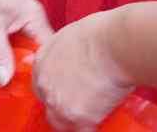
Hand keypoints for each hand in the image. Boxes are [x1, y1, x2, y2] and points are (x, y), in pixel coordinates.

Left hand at [0, 0, 52, 86]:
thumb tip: (5, 81)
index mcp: (35, 18)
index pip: (48, 49)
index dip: (44, 69)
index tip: (34, 88)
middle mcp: (33, 21)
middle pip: (38, 53)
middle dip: (29, 71)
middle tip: (21, 91)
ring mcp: (21, 24)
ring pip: (25, 52)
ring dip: (17, 67)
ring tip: (13, 87)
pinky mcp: (9, 28)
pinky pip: (14, 48)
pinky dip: (9, 59)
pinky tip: (2, 73)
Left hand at [33, 11, 135, 131]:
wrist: (116, 44)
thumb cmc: (101, 34)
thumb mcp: (71, 36)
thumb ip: (63, 53)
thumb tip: (69, 59)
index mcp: (41, 63)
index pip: (41, 88)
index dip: (57, 92)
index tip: (69, 94)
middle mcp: (45, 86)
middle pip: (50, 109)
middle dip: (64, 109)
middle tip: (82, 105)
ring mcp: (60, 103)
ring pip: (64, 124)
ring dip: (77, 120)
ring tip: (95, 112)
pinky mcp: (79, 117)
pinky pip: (84, 130)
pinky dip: (94, 125)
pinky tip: (104, 116)